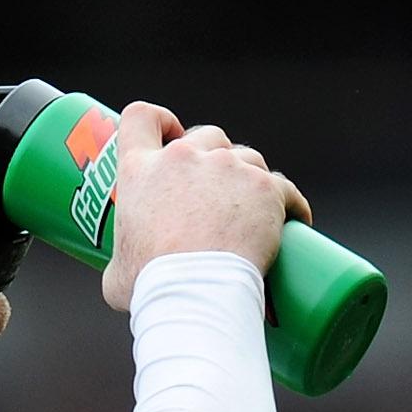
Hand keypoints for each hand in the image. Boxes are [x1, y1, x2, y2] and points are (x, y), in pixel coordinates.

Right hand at [103, 101, 312, 310]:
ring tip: (256, 215)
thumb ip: (119, 265)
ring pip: (248, 158)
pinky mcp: (265, 187)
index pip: (142, 117)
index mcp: (141, 170)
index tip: (174, 136)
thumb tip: (123, 277)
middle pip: (208, 136)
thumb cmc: (154, 287)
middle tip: (221, 195)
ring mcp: (227, 168)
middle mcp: (183, 158)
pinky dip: (290, 204)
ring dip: (252, 180)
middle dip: (217, 157)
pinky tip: (295, 221)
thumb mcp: (116, 274)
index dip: (161, 121)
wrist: (197, 294)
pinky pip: (285, 188)